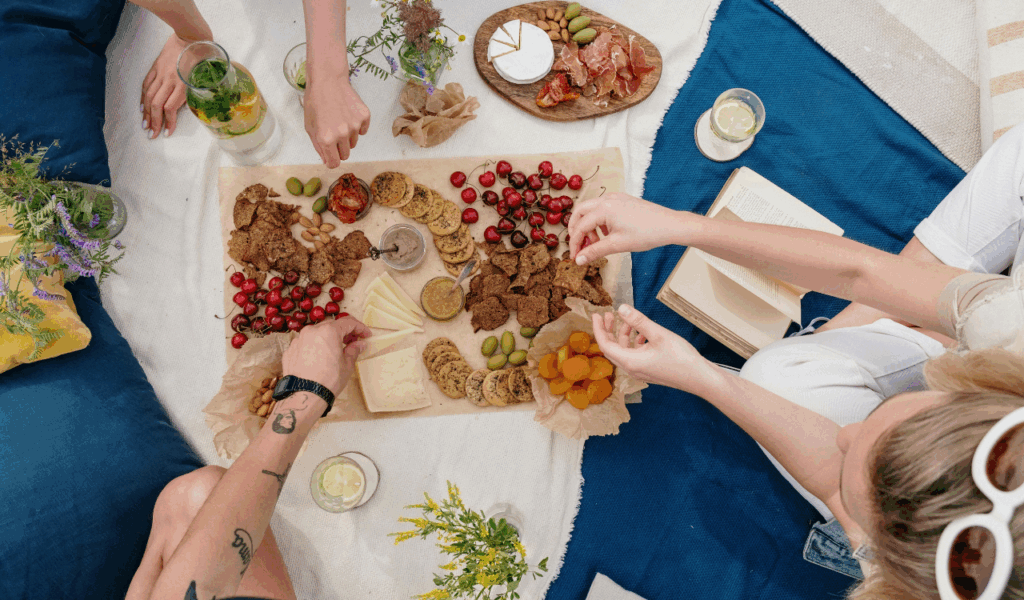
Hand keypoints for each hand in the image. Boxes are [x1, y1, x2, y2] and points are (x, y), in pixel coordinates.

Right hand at [141, 33, 193, 138]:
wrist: (191, 36)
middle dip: (154, 122)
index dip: (168, 123)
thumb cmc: (202, 57)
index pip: (170, 108)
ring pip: (149, 97)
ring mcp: (161, 73)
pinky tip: (142, 108)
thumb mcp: (204, 78)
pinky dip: (143, 98)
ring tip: (145, 125)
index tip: (167, 133)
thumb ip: (194, 92)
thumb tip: (188, 108)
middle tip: (152, 135)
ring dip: (146, 113)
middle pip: (157, 105)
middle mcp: (170, 80)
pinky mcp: (155, 67)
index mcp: (183, 84)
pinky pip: (146, 85)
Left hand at [282, 316, 371, 396]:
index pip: (348, 322)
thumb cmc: (329, 380)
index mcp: (328, 331)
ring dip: (327, 338)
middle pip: (331, 325)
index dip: (360, 327)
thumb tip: (359, 344)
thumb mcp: (347, 365)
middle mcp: (311, 331)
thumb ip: (354, 350)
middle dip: (343, 332)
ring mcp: (298, 340)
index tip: (365, 334)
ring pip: (316, 334)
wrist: (305, 395)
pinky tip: (319, 358)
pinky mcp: (290, 350)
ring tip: (334, 350)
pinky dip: (314, 347)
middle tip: (352, 342)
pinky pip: (305, 344)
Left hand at [304, 72, 370, 166]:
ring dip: (347, 137)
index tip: (331, 155)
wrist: (328, 80)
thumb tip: (328, 160)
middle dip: (339, 149)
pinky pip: (363, 131)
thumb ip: (319, 147)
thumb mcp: (309, 127)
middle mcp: (342, 135)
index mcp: (326, 139)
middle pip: (345, 155)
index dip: (331, 160)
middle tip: (333, 134)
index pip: (334, 163)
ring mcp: (355, 126)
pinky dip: (357, 127)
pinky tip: (348, 115)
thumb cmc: (315, 102)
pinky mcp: (364, 117)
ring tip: (339, 120)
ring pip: (354, 143)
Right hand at [567, 193, 684, 265]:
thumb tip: (579, 260)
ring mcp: (615, 197)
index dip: (575, 243)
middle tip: (579, 246)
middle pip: (580, 212)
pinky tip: (607, 234)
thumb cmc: (646, 234)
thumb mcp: (617, 245)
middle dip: (576, 230)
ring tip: (597, 242)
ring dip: (588, 225)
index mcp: (603, 208)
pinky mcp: (623, 200)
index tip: (575, 257)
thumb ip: (595, 251)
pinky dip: (599, 220)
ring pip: (591, 209)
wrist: (669, 225)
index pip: (580, 226)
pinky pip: (603, 208)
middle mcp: (607, 199)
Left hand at [592, 305, 712, 390]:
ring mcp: (640, 371)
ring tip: (630, 320)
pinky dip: (635, 342)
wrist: (699, 378)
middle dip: (609, 330)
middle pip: (612, 349)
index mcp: (630, 362)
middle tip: (609, 315)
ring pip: (624, 351)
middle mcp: (632, 369)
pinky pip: (635, 355)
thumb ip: (638, 321)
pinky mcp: (649, 371)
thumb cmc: (680, 358)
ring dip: (624, 335)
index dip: (598, 329)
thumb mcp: (658, 334)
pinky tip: (643, 333)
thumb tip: (621, 308)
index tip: (596, 315)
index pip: (605, 345)